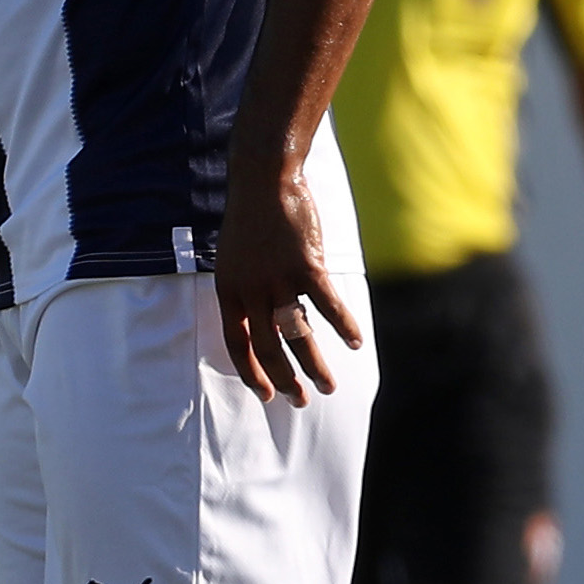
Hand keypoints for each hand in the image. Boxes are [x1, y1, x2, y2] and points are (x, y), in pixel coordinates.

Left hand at [210, 163, 362, 404]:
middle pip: (267, 347)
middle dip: (284, 379)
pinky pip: (327, 305)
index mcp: (228, 291)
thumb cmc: (251, 221)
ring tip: (327, 386)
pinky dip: (343, 326)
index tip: (265, 395)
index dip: (251, 373)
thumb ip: (247, 292)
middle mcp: (250, 291)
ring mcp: (278, 279)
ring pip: (297, 335)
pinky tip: (355, 343)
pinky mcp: (306, 266)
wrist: (263, 182)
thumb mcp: (235, 260)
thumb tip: (264, 324)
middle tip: (300, 401)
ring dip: (314, 365)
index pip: (235, 344)